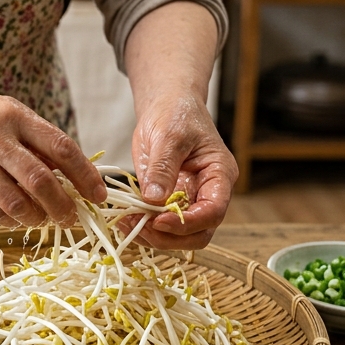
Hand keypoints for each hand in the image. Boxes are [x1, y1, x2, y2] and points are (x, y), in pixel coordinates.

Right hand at [0, 78, 106, 226]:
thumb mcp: (7, 111)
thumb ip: (36, 140)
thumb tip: (71, 175)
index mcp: (14, 115)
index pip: (61, 148)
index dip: (85, 175)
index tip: (98, 194)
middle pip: (40, 181)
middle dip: (63, 206)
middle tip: (73, 218)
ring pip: (17, 203)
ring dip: (38, 218)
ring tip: (44, 219)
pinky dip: (10, 220)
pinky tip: (18, 218)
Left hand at [123, 95, 236, 249]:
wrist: (167, 107)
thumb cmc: (176, 114)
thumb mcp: (169, 136)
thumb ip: (163, 168)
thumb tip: (154, 200)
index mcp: (219, 175)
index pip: (213, 211)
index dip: (188, 223)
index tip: (159, 221)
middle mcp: (208, 193)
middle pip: (199, 233)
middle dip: (169, 237)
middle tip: (139, 227)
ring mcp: (189, 201)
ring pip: (179, 236)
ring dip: (153, 236)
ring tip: (127, 222)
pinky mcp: (169, 203)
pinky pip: (161, 225)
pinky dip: (143, 228)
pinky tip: (126, 219)